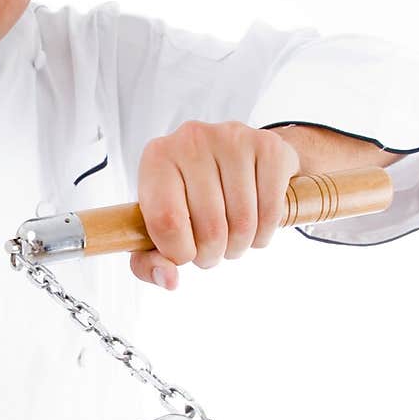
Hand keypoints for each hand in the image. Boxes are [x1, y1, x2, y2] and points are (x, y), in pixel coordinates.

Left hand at [130, 120, 299, 289]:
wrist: (228, 159)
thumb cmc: (186, 197)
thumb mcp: (155, 228)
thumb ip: (147, 262)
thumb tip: (170, 280)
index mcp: (157, 158)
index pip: (167, 222)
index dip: (179, 253)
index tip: (184, 252)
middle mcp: (192, 140)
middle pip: (210, 228)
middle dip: (212, 255)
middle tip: (210, 248)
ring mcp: (232, 139)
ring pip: (243, 224)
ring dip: (238, 247)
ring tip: (230, 238)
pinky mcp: (268, 146)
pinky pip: (271, 212)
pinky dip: (263, 234)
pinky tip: (253, 226)